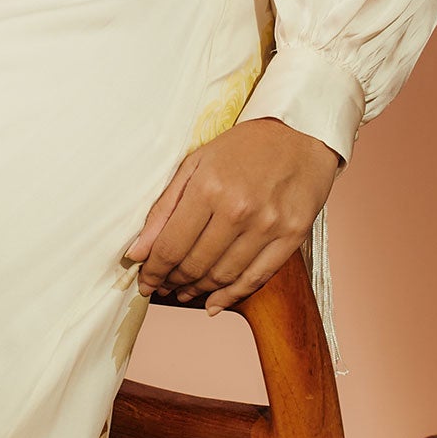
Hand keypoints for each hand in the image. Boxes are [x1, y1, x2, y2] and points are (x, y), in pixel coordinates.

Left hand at [123, 116, 341, 313]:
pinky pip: (256, 278)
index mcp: (209, 186)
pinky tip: (214, 301)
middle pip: (195, 264)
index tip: (144, 280)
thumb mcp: (196, 163)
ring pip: (223, 276)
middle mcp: (238, 209)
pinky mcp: (292, 237)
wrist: (300, 136)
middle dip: (172, 281)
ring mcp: (268, 225)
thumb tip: (137, 251)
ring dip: (198, 290)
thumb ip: (164, 208)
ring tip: (183, 291)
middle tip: (162, 285)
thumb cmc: (242, 147)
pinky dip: (231, 295)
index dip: (153, 270)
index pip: (171, 245)